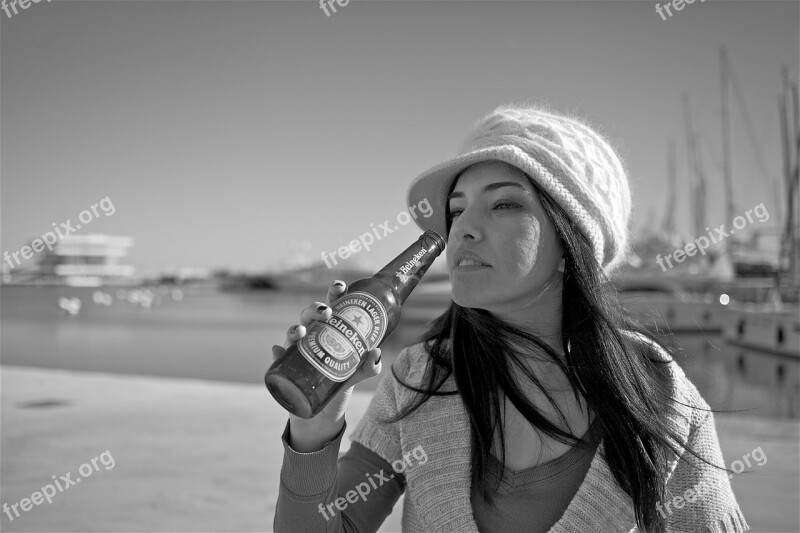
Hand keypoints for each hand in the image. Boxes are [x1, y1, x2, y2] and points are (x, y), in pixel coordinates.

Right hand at [271, 280, 382, 429]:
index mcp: (332, 327)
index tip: (340, 287)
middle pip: (311, 314)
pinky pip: (281, 357)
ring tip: (301, 331)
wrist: (326, 405)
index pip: (333, 303)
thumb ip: (370, 365)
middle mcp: (313, 333)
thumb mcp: (359, 372)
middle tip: (327, 312)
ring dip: (295, 328)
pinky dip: (279, 353)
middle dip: (316, 308)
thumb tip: (376, 352)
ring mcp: (299, 348)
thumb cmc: (342, 377)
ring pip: (293, 331)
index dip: (335, 292)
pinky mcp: (288, 365)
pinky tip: (278, 351)